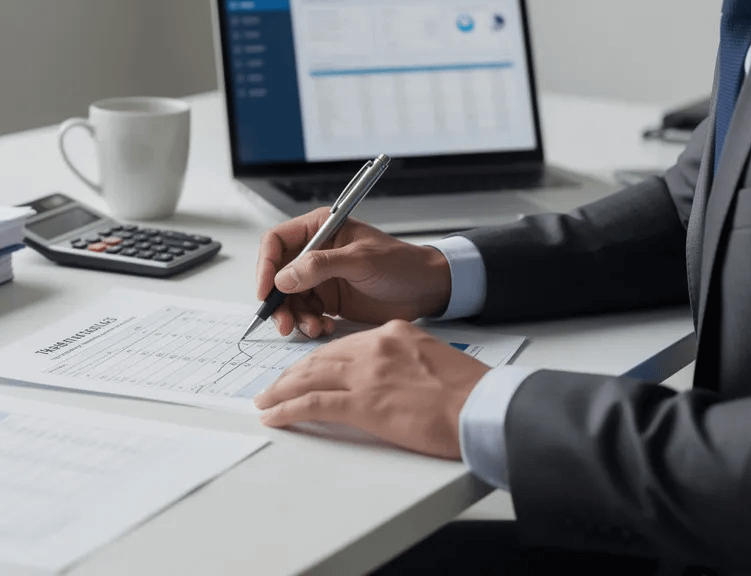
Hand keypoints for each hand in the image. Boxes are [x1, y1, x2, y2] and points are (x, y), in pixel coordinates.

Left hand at [253, 320, 488, 458]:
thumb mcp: (434, 359)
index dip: (318, 360)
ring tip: (265, 402)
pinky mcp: (363, 403)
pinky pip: (313, 404)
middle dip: (293, 374)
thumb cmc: (470, 392)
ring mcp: (366, 374)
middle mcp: (375, 347)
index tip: (305, 370)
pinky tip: (274, 415)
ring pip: (309, 377)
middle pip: (320, 358)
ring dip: (281, 391)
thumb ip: (405, 361)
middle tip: (274, 387)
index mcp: (393, 333)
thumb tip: (390, 378)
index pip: (344, 345)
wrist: (484, 407)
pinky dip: (288, 409)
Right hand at [255, 207, 451, 337]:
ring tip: (312, 328)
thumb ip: (320, 266)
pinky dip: (309, 323)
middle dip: (278, 300)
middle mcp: (314, 252)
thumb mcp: (360, 261)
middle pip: (277, 275)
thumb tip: (283, 278)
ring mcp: (319, 277)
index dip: (266, 265)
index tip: (266, 291)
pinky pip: (305, 312)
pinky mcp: (327, 299)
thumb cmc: (400, 264)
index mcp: (320, 228)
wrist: (426, 289)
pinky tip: (325, 328)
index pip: (277, 242)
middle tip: (284, 323)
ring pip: (288, 298)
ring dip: (294, 316)